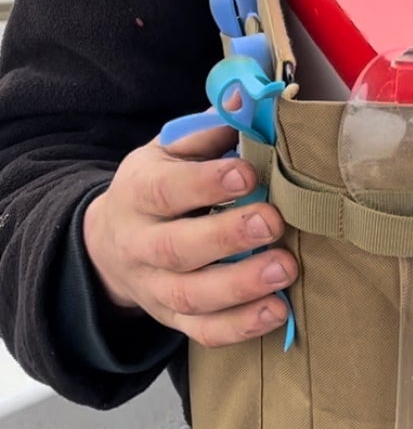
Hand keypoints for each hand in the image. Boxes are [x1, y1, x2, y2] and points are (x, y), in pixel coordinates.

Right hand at [83, 122, 296, 346]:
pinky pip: (203, 331)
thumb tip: (248, 97)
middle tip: (273, 222)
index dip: (205, 184)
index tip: (248, 173)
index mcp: (137, 193)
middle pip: (177, 249)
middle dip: (227, 237)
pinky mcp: (173, 318)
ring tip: (285, 270)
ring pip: (191, 296)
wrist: (112, 243)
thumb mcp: (170, 150)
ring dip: (241, 287)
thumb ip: (210, 129)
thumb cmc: (159, 186)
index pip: (165, 190)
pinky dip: (240, 326)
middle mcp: (139, 245)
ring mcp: (154, 287)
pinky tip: (276, 312)